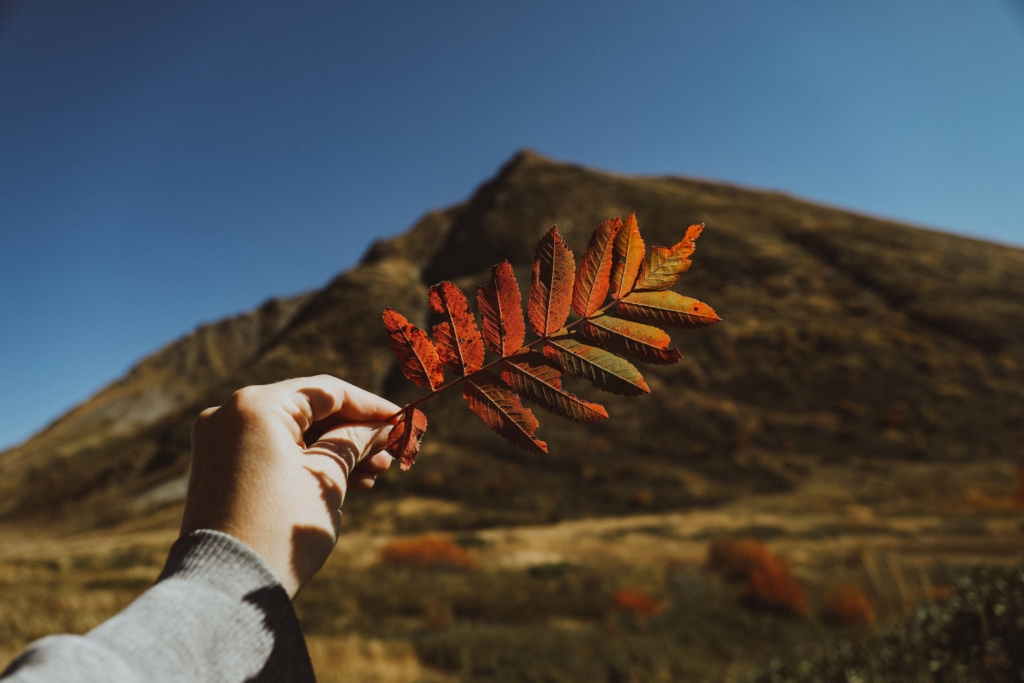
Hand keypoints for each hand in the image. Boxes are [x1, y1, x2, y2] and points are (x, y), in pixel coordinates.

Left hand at [180, 375, 398, 596]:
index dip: (370, 406)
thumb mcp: (328, 478)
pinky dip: (306, 462)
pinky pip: (273, 452)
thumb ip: (355, 441)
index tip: (402, 420)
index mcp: (256, 405)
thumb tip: (380, 427)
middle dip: (353, 433)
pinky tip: (347, 481)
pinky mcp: (220, 468)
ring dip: (334, 450)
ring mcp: (220, 441)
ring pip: (292, 434)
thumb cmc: (281, 527)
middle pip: (309, 412)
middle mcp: (230, 413)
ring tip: (376, 472)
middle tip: (391, 452)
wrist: (227, 588)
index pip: (326, 392)